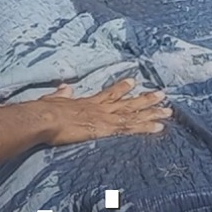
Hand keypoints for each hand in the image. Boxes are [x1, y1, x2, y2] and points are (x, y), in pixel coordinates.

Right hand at [39, 79, 172, 144]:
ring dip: (152, 111)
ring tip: (168, 110)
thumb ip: (61, 94)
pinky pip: (131, 128)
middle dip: (145, 99)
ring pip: (134, 113)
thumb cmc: (43, 111)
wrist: (44, 118)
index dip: (121, 88)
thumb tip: (65, 87)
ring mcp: (105, 118)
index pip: (108, 94)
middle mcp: (100, 108)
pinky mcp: (106, 129)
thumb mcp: (52, 99)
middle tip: (162, 95)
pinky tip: (159, 127)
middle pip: (127, 102)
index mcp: (87, 102)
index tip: (133, 82)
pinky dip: (146, 127)